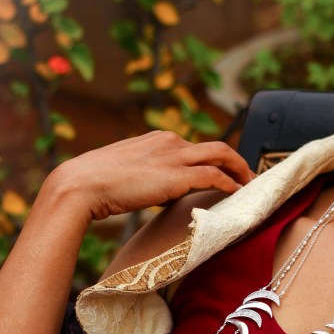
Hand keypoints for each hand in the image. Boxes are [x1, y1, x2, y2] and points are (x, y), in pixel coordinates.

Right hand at [42, 131, 254, 221]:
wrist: (82, 184)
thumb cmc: (95, 183)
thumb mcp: (126, 173)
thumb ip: (146, 177)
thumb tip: (156, 191)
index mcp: (158, 139)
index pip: (195, 147)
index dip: (213, 161)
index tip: (224, 174)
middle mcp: (170, 141)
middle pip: (215, 147)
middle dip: (236, 162)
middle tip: (248, 178)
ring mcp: (174, 156)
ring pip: (221, 155)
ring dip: (240, 170)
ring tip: (251, 186)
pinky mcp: (176, 175)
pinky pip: (214, 176)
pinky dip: (230, 184)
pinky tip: (238, 193)